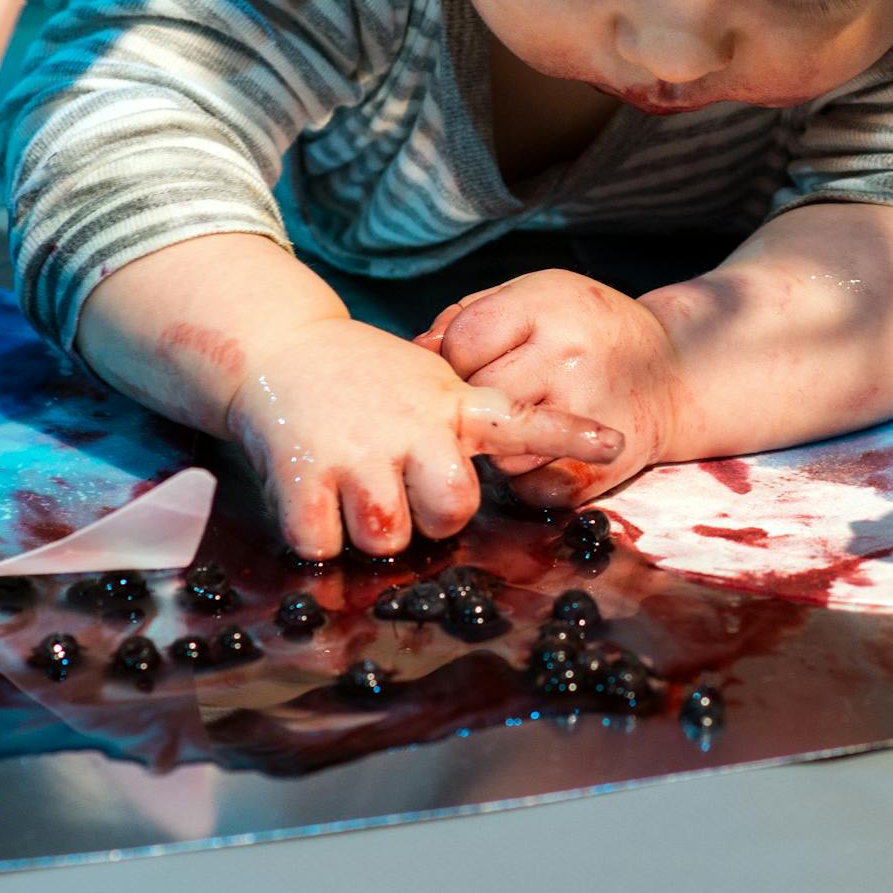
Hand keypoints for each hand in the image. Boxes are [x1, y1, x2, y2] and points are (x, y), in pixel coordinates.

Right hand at [229, 315, 627, 555]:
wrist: (277, 348)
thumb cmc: (363, 380)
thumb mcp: (429, 384)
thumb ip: (464, 425)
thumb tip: (485, 487)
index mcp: (450, 405)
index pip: (523, 419)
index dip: (569, 436)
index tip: (614, 441)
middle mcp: (411, 425)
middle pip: (452, 512)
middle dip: (431, 520)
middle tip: (405, 496)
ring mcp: (357, 448)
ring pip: (386, 537)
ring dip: (370, 533)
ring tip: (353, 493)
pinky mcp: (302, 470)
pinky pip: (322, 543)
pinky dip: (317, 537)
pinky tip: (313, 500)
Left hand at [419, 270, 693, 507]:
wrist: (676, 372)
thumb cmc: (588, 329)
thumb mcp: (537, 295)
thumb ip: (471, 316)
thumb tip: (415, 353)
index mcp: (548, 307)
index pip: (462, 342)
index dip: (456, 358)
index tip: (473, 363)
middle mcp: (568, 360)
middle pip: (477, 399)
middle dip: (475, 404)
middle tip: (498, 396)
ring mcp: (586, 417)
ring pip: (499, 451)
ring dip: (500, 446)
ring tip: (527, 422)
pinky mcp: (599, 468)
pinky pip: (531, 487)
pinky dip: (528, 478)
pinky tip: (545, 452)